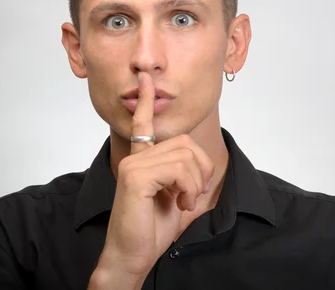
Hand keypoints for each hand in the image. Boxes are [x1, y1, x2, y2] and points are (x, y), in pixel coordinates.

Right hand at [90, 72, 213, 288]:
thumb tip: (201, 165)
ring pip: (185, 156)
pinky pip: (178, 169)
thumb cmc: (151, 229)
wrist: (134, 256)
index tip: (146, 79)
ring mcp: (133, 164)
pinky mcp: (135, 176)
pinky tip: (179, 203)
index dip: (146, 101)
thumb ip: (184, 176)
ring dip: (195, 183)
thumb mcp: (176, 197)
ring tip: (184, 201)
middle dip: (201, 170)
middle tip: (191, 195)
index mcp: (142, 159)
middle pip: (185, 143)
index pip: (143, 124)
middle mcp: (136, 157)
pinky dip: (188, 188)